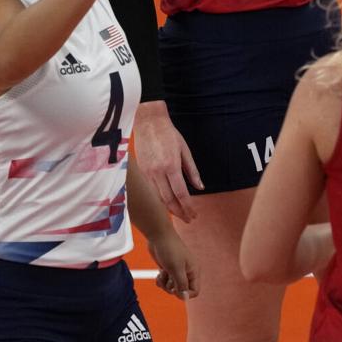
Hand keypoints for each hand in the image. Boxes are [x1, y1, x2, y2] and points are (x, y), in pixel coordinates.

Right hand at [134, 101, 203, 221]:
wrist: (148, 122)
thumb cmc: (169, 134)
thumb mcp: (184, 150)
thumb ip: (192, 171)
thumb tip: (200, 187)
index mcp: (171, 166)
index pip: (181, 193)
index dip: (188, 207)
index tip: (194, 215)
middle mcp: (157, 172)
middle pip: (168, 200)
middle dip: (180, 212)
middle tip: (189, 219)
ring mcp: (147, 172)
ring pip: (159, 196)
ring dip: (170, 208)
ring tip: (180, 214)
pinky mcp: (141, 171)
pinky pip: (152, 189)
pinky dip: (161, 198)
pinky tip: (168, 202)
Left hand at [147, 228, 198, 299]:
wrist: (159, 236)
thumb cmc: (169, 249)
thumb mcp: (176, 268)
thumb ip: (181, 284)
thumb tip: (184, 298)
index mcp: (194, 271)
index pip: (194, 291)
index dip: (185, 294)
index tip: (175, 289)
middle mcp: (187, 272)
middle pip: (182, 291)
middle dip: (172, 288)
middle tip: (167, 279)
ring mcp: (178, 271)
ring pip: (172, 287)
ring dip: (165, 284)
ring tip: (162, 273)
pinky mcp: (169, 270)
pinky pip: (166, 283)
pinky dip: (161, 281)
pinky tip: (159, 273)